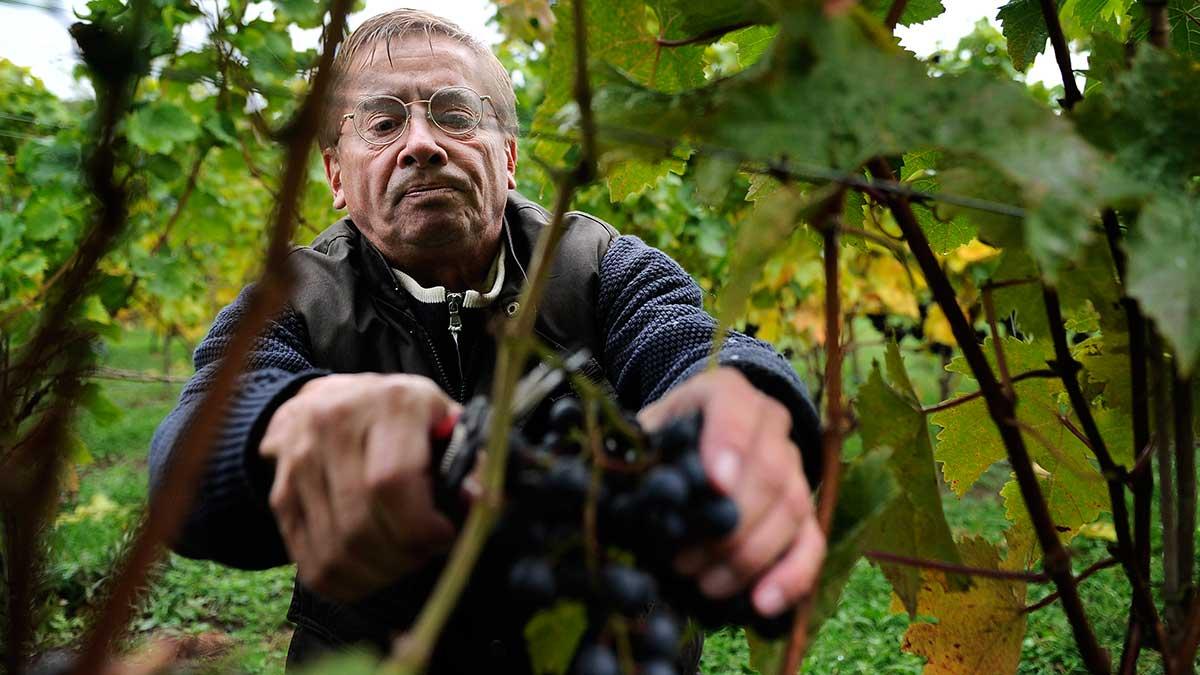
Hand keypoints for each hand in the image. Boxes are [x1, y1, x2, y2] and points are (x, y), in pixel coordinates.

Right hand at [259, 373, 459, 600]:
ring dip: (377, 573)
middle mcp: (335, 425)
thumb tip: (486, 506)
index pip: (392, 482)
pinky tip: (370, 569)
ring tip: (401, 560)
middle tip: (424, 553)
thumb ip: (470, 461)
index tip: (443, 536)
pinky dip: (346, 581)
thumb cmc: (400, 416)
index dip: (422, 526)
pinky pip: (310, 562)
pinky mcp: (279, 495)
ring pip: (335, 551)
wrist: (326, 400)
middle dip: (402, 557)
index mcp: (390, 404)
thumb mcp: (443, 419)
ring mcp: (299, 461)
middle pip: (362, 525)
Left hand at [638, 367, 824, 616]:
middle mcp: (770, 423)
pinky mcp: (806, 509)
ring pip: (791, 510)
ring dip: (748, 556)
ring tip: (705, 584)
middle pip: (769, 471)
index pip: (735, 411)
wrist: (700, 434)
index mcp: (726, 391)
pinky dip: (791, 577)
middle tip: (684, 559)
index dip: (728, 446)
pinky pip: (812, 543)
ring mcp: (794, 466)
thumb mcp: (648, 428)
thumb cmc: (668, 436)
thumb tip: (631, 482)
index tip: (714, 483)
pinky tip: (762, 603)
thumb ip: (642, 447)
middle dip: (729, 523)